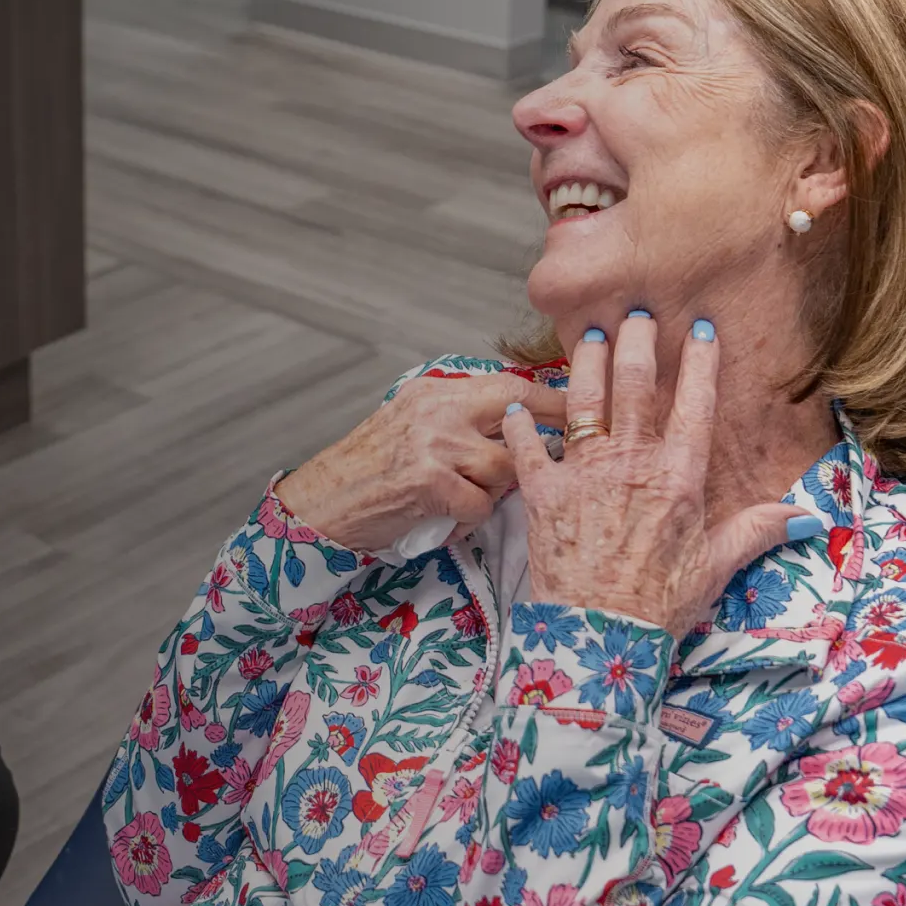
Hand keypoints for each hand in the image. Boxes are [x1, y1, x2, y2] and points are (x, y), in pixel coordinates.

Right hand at [272, 370, 565, 551]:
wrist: (319, 504)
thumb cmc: (366, 473)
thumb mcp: (409, 425)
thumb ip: (457, 419)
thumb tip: (516, 422)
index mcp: (435, 392)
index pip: (508, 384)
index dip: (551, 398)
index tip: (586, 405)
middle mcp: (436, 409)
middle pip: (518, 412)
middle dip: (553, 434)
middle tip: (576, 453)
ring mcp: (432, 443)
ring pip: (506, 467)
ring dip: (497, 492)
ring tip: (471, 499)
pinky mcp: (428, 481)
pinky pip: (480, 505)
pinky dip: (470, 520)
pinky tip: (448, 520)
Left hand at [509, 312, 820, 632]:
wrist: (601, 636)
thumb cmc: (660, 603)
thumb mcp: (717, 566)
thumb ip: (758, 530)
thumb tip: (809, 517)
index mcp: (679, 477)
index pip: (695, 405)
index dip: (700, 363)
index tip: (700, 328)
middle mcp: (631, 464)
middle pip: (635, 387)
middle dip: (635, 343)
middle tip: (633, 312)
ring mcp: (584, 474)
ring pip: (584, 401)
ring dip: (586, 362)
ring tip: (588, 333)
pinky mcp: (543, 493)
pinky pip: (528, 446)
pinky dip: (522, 422)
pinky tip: (517, 403)